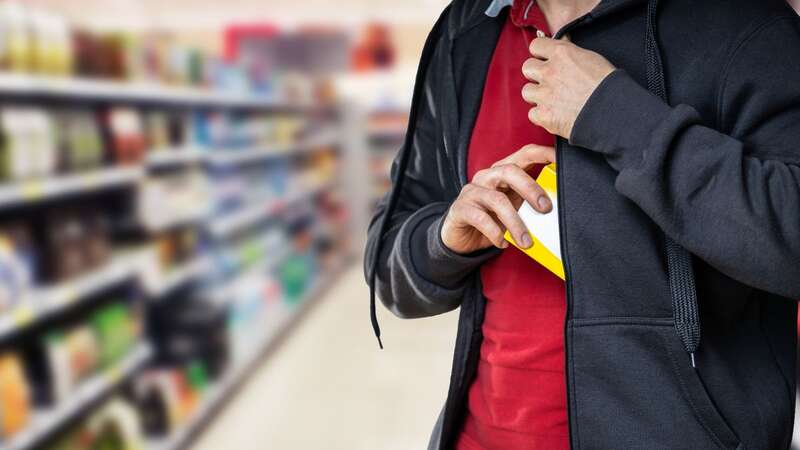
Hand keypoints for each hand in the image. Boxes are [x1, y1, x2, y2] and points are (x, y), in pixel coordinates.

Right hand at [441, 144, 555, 254]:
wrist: (462, 237)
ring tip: (527, 242)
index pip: (524, 154)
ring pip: (497, 200)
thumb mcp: (515, 207)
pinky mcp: (460, 209)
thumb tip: (559, 207)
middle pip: (509, 171)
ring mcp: (472, 192)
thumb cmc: (492, 218)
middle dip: (531, 189)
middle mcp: (486, 177)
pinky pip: (480, 218)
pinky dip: (495, 233)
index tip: (561, 160)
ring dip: (515, 223)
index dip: (543, 153)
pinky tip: (503, 243)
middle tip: (546, 209)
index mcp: (503, 172)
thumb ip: (532, 201)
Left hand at [522, 36, 614, 137]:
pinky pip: (532, 113)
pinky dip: (542, 115)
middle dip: (536, 74)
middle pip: (527, 68)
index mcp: (562, 53)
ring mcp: (545, 94)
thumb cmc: (607, 84)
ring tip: (552, 99)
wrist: (612, 110)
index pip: (536, 46)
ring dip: (537, 95)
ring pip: (526, 91)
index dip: (540, 53)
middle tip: (549, 82)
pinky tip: (555, 114)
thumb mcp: (591, 57)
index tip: (545, 60)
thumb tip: (561, 44)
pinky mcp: (544, 114)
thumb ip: (570, 52)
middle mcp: (549, 72)